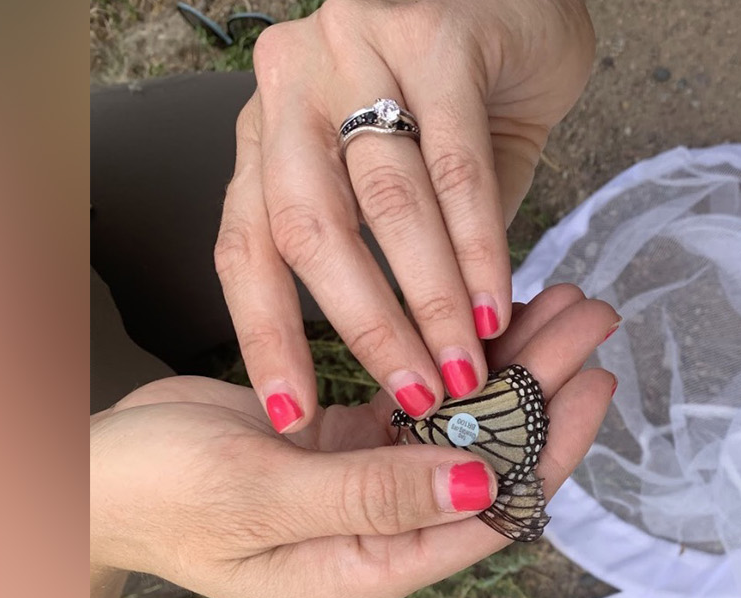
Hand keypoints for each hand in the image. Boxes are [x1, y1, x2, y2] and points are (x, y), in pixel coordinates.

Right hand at [90, 285, 615, 597]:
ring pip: (459, 429)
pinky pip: (416, 407)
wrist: (85, 477)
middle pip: (487, 465)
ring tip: (559, 305)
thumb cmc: (156, 493)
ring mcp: (363, 492)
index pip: (487, 515)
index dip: (547, 449)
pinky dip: (453, 365)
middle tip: (592, 320)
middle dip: (543, 394)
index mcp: (366, 569)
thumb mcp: (260, 493)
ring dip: (506, 370)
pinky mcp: (342, 450)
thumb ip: (372, 494)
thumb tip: (481, 482)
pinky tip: (486, 320)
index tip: (592, 382)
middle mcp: (378, 537)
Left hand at [213, 0, 594, 434]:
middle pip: (307, 231)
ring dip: (428, 302)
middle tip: (413, 400)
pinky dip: (477, 246)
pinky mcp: (435, 37)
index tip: (294, 417)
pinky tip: (494, 304)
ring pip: (384, 205)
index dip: (266, 338)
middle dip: (362, 332)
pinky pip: (456, 166)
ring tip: (461, 369)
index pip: (245, 245)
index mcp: (269, 127)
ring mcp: (356, 49)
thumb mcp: (403, 168)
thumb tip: (417, 354)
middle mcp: (292, 83)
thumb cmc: (461, 84)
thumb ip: (397, 244)